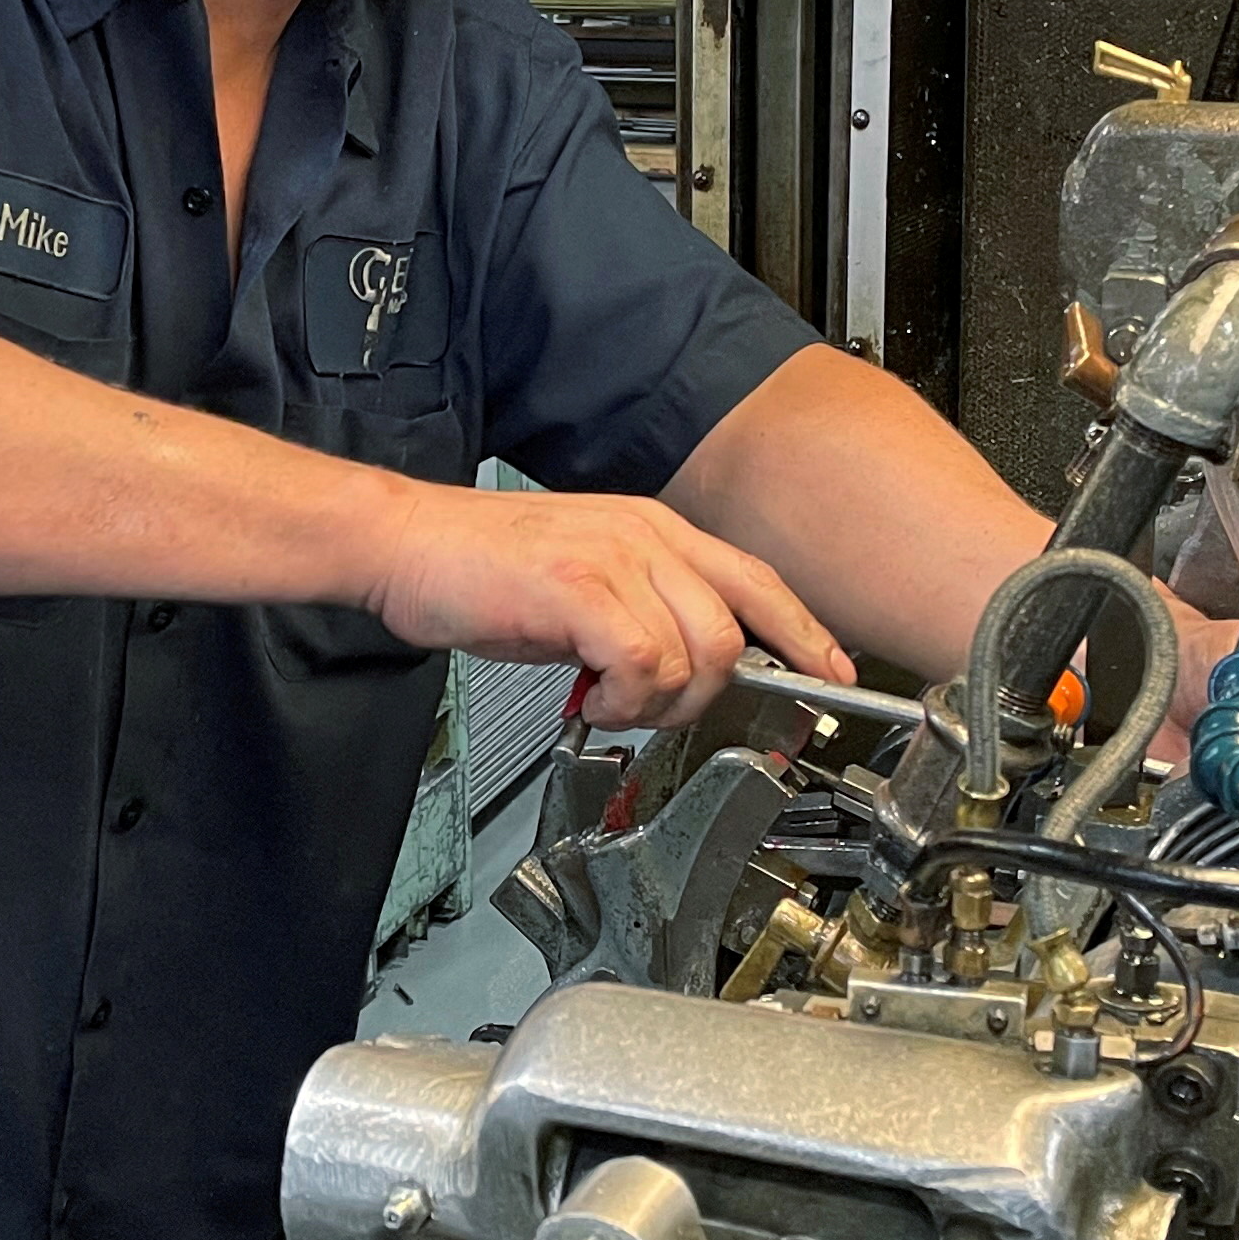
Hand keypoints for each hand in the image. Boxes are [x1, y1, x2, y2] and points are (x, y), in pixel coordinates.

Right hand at [365, 485, 851, 725]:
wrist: (404, 543)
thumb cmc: (480, 568)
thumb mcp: (584, 580)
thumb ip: (641, 612)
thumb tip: (681, 669)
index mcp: (653, 530)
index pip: (757, 580)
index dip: (804, 633)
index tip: (833, 674)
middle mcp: (644, 535)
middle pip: (737, 629)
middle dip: (707, 693)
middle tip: (652, 709)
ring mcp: (613, 557)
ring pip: (696, 653)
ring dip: (656, 701)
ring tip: (605, 700)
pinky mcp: (577, 587)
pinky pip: (642, 663)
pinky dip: (620, 699)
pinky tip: (586, 698)